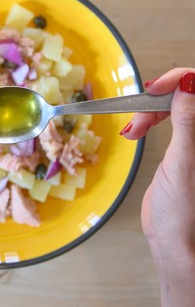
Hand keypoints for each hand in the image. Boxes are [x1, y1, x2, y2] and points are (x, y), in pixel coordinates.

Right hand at [121, 68, 194, 304]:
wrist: (172, 239)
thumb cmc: (182, 210)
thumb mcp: (183, 161)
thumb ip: (187, 122)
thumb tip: (189, 84)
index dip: (181, 82)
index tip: (156, 89)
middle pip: (186, 97)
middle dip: (158, 100)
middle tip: (138, 117)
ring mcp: (194, 141)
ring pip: (173, 107)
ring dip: (148, 112)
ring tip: (133, 130)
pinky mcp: (181, 148)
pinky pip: (165, 121)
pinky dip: (147, 122)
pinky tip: (135, 131)